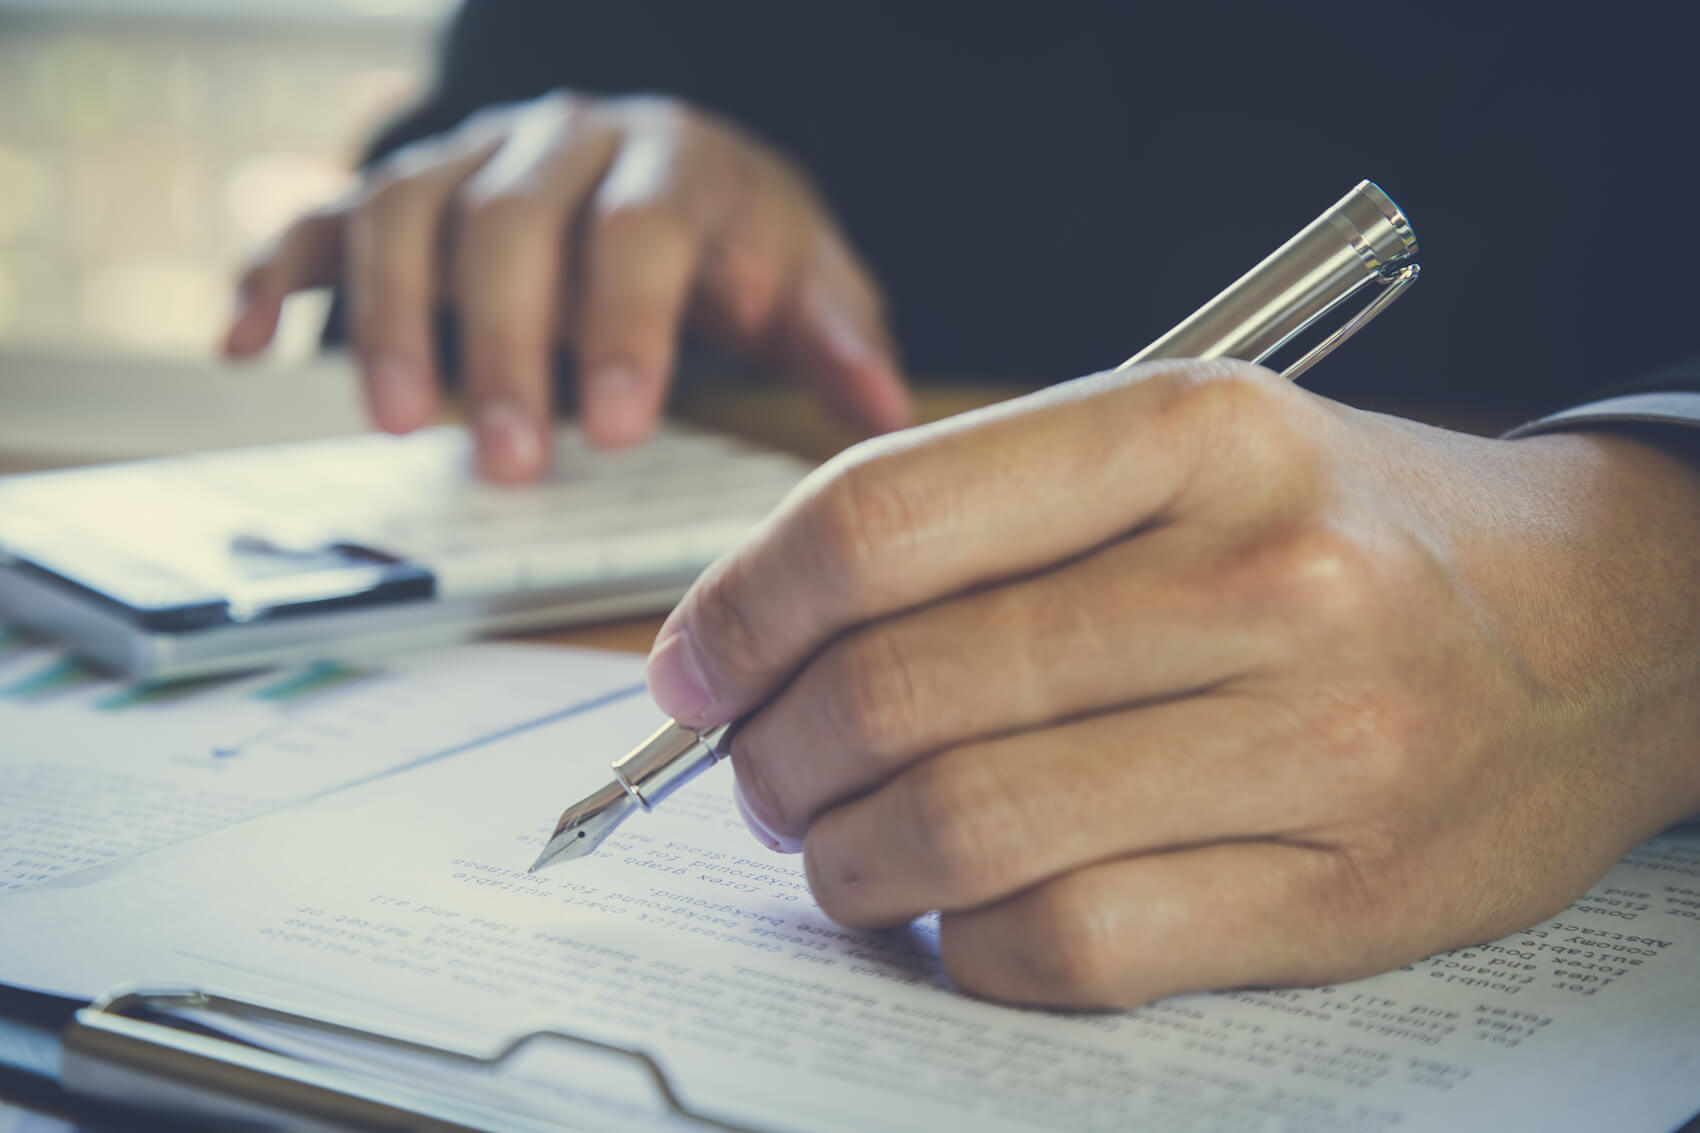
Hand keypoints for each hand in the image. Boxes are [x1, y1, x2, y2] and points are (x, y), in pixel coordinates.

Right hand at [223, 91, 910, 480]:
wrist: (665, 166)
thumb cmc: (736, 243)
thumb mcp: (803, 279)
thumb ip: (835, 333)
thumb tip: (882, 408)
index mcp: (674, 159)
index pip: (642, 226)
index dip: (624, 324)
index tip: (612, 429)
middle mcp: (564, 141)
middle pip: (512, 222)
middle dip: (504, 345)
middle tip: (509, 463)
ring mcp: (472, 159)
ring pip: (408, 210)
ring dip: (395, 319)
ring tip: (400, 427)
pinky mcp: (403, 190)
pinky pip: (323, 215)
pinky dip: (275, 272)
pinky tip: (245, 343)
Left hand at [644, 360, 1699, 1007]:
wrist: (1603, 624)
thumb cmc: (1348, 529)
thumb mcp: (1189, 451)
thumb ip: (988, 521)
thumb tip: (762, 634)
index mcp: (1197, 430)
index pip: (884, 520)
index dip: (740, 606)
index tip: (688, 667)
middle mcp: (1264, 575)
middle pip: (903, 689)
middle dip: (776, 753)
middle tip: (759, 774)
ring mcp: (1316, 740)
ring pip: (966, 826)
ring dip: (848, 860)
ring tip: (839, 850)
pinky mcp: (1342, 891)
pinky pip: (1067, 942)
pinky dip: (964, 943)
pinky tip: (960, 914)